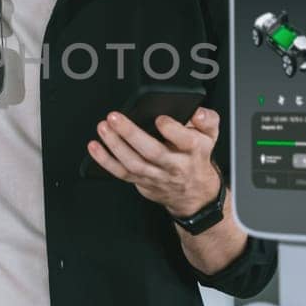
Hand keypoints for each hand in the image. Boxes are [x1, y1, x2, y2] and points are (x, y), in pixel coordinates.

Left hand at [86, 106, 221, 216]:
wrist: (194, 194)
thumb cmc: (197, 158)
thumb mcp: (210, 136)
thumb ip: (207, 120)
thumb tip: (198, 111)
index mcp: (194, 150)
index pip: (186, 141)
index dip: (172, 130)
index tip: (160, 119)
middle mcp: (174, 165)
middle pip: (153, 152)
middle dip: (132, 134)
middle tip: (115, 118)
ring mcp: (156, 176)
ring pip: (134, 164)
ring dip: (115, 146)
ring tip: (103, 128)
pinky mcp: (141, 182)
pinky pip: (121, 173)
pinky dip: (105, 161)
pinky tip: (94, 147)